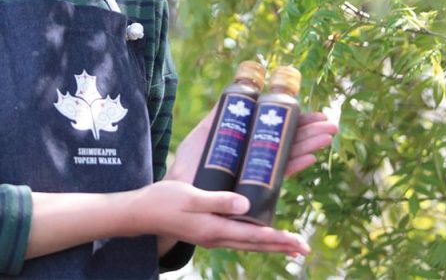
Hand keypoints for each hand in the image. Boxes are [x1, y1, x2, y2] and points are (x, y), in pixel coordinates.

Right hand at [125, 180, 310, 255]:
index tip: (297, 241)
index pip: (254, 236)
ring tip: (290, 245)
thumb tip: (246, 205)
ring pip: (249, 242)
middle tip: (304, 248)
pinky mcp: (209, 230)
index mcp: (215, 229)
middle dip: (281, 245)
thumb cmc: (163, 201)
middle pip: (256, 244)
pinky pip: (239, 237)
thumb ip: (218, 200)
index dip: (278, 238)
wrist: (141, 213)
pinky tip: (261, 233)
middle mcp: (217, 237)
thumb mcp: (190, 196)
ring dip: (271, 243)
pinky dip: (255, 236)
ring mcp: (213, 236)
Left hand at [167, 109, 341, 184]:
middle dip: (311, 133)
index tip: (315, 113)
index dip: (298, 122)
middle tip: (330, 124)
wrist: (177, 186)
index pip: (280, 131)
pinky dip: (294, 167)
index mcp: (250, 144)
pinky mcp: (253, 188)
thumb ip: (220, 116)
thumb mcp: (206, 134)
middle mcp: (257, 159)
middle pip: (290, 143)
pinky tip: (309, 157)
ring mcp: (257, 173)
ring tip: (327, 136)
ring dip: (310, 147)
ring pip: (289, 157)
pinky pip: (278, 177)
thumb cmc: (190, 162)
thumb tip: (233, 91)